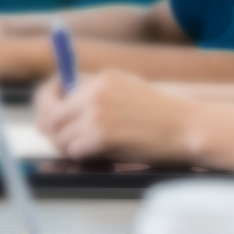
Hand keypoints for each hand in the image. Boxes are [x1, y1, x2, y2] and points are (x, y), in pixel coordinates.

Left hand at [35, 70, 198, 164]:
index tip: (47, 117)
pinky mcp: (100, 137)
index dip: (46, 104)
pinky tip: (101, 154)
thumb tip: (55, 111)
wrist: (188, 128)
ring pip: (60, 137)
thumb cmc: (163, 114)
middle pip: (51, 116)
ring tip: (93, 149)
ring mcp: (96, 114)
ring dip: (72, 147)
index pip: (55, 87)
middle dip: (56, 132)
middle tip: (69, 142)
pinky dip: (84, 156)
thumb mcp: (129, 89)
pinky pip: (74, 151)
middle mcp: (95, 92)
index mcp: (102, 77)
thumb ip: (95, 94)